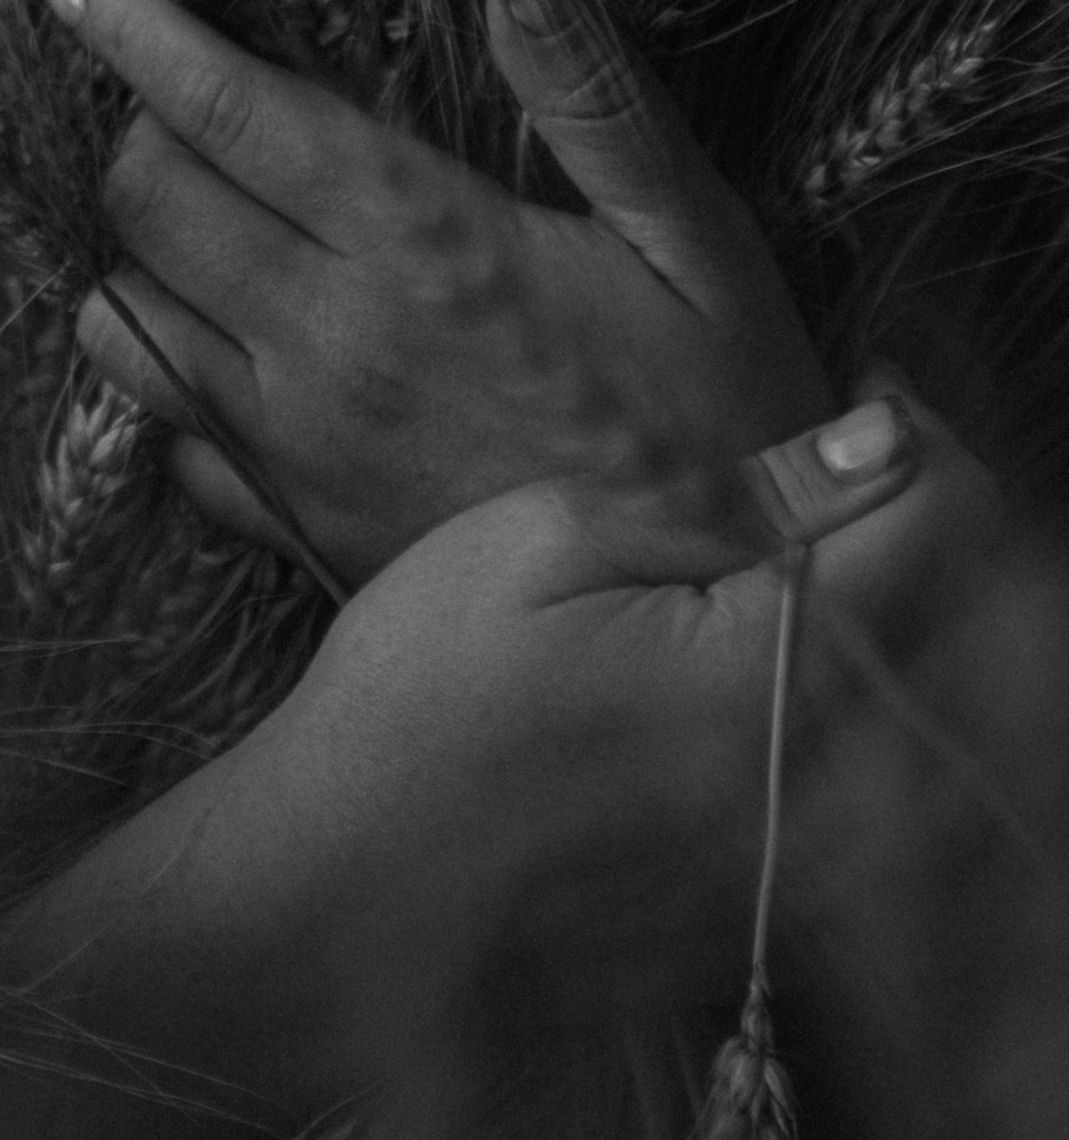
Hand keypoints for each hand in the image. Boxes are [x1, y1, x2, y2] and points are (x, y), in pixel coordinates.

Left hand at [44, 0, 827, 582]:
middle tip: (192, 107)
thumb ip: (595, 96)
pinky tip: (229, 347)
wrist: (722, 632)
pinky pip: (167, 438)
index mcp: (419, 243)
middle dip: (141, 128)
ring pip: (122, 320)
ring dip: (139, 253)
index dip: (133, 33)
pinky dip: (169, 378)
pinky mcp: (294, 529)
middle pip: (143, 199)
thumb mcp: (698, 241)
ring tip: (199, 216)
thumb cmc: (726, 415)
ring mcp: (297, 446)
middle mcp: (329, 341)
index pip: (224, 110)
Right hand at [290, 378, 972, 1035]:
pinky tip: (756, 664)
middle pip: (952, 619)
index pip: (938, 529)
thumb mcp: (546, 541)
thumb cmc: (422, 696)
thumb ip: (725, 498)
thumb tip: (873, 442)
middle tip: (823, 470)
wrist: (350, 890)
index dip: (908, 440)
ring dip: (888, 617)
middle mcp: (818, 783)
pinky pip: (861, 787)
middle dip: (908, 525)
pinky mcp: (770, 903)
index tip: (852, 400)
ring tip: (794, 560)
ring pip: (921, 708)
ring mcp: (802, 858)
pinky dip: (850, 711)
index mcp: (771, 673)